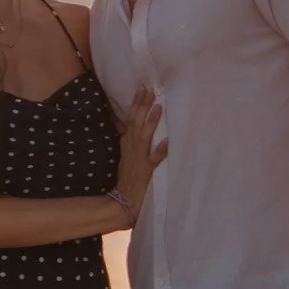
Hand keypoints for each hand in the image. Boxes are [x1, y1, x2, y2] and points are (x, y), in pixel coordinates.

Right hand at [116, 87, 168, 218]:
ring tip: (159, 107)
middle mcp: (131, 148)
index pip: (131, 118)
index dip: (136, 103)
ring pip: (144, 137)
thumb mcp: (125, 155)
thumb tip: (131, 123)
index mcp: (126, 143)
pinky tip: (167, 142)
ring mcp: (139, 159)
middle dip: (143, 105)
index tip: (143, 88)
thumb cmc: (125, 178)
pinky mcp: (145, 171)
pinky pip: (153, 160)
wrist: (121, 200)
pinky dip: (160, 151)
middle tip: (150, 89)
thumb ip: (130, 139)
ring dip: (151, 122)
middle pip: (136, 123)